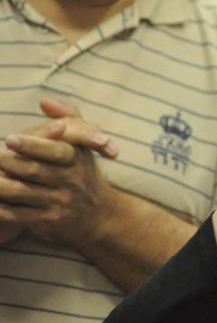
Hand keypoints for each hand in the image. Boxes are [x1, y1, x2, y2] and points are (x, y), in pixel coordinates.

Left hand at [0, 99, 118, 246]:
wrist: (101, 217)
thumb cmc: (85, 174)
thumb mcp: (84, 144)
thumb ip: (68, 117)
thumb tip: (44, 101)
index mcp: (76, 159)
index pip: (55, 151)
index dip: (32, 145)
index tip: (10, 139)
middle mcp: (70, 181)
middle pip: (33, 170)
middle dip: (7, 162)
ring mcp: (58, 202)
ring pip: (21, 191)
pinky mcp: (47, 221)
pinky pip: (17, 214)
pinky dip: (0, 207)